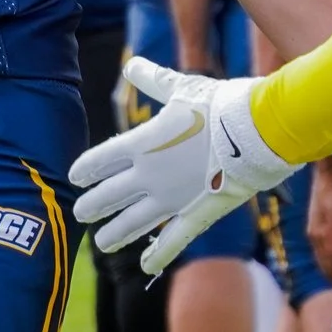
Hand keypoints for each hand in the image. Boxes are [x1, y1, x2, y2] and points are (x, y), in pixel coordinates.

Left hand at [70, 60, 295, 273]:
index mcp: (140, 143)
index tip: (75, 178)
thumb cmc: (218, 104)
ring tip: (101, 243)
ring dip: (115, 234)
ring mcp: (171, 198)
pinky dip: (159, 254)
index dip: (85, 170)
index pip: (100, 161)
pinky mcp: (197, 213)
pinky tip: (145, 267)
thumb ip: (153, 80)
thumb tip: (132, 64)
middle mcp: (149, 175)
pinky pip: (173, 239)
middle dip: (92, 206)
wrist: (256, 130)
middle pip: (109, 196)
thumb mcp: (181, 87)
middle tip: (80, 214)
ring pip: (133, 223)